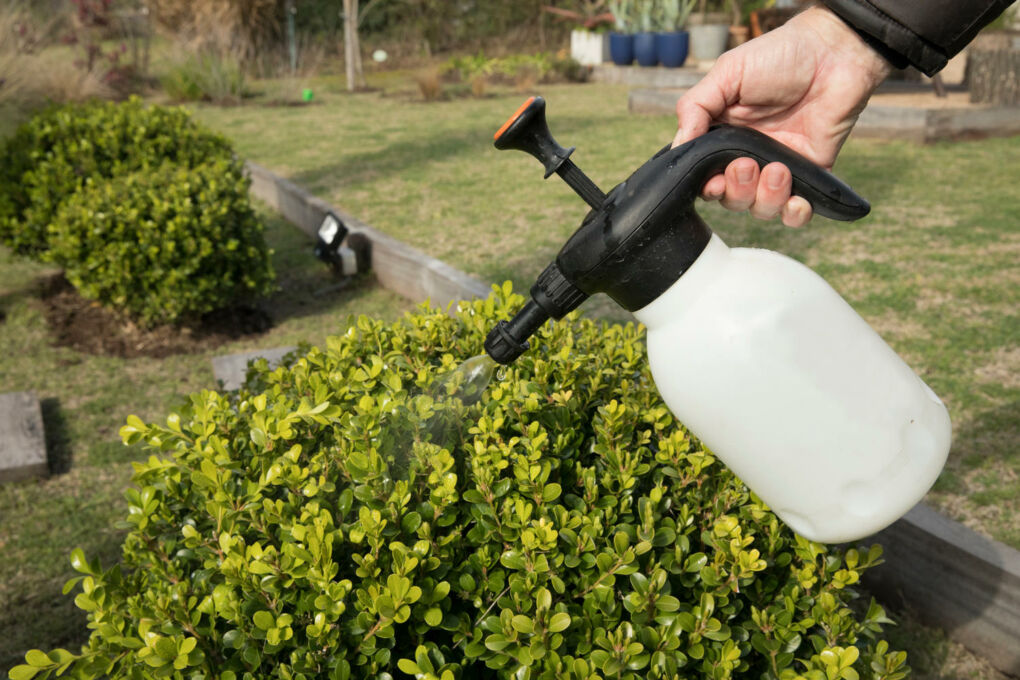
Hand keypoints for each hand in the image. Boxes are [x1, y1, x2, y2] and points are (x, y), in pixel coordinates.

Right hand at [673, 6, 890, 226]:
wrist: (834, 52)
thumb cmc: (780, 56)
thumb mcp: (727, 73)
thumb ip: (695, 108)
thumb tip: (677, 147)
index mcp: (724, 136)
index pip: (704, 176)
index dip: (706, 187)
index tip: (712, 181)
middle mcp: (749, 156)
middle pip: (731, 199)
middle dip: (736, 190)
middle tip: (747, 164)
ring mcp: (779, 167)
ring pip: (761, 208)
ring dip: (766, 198)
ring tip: (778, 169)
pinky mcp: (810, 174)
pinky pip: (797, 213)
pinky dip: (795, 215)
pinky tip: (797, 201)